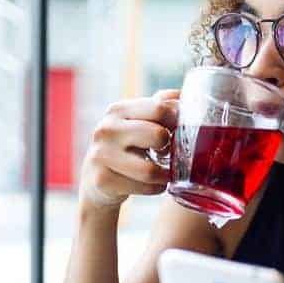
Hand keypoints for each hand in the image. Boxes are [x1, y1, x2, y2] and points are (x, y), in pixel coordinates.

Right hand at [77, 88, 179, 211]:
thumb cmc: (125, 148)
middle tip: (167, 154)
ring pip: (151, 170)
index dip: (177, 122)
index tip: (176, 132)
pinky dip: (156, 188)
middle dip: (170, 148)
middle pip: (158, 136)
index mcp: (118, 110)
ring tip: (164, 174)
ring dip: (165, 175)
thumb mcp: (139, 123)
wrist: (96, 181)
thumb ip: (161, 106)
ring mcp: (102, 155)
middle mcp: (107, 129)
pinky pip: (145, 187)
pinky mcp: (103, 180)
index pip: (160, 108)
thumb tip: (186, 94)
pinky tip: (152, 184)